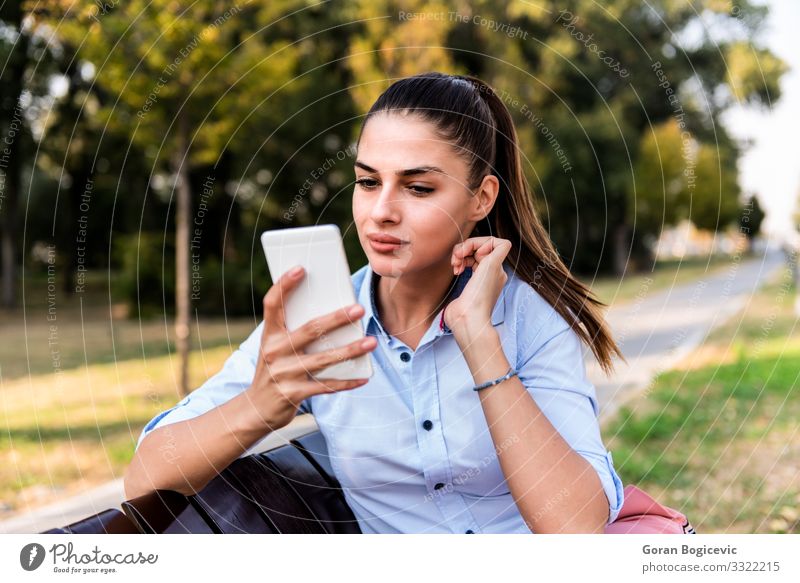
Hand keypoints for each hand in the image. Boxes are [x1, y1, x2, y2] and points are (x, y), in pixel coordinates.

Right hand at [244, 266, 376, 431]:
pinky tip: (364, 377)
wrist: (255, 410)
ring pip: (324, 359)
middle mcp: (274, 352)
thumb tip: (332, 312)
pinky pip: (326, 386)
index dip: (284, 285)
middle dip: (337, 318)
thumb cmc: (273, 370)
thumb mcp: (276, 348)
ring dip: (350, 350)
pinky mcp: (294, 394)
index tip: (301, 268)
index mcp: (269, 336)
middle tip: (359, 309)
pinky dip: (347, 382)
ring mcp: (284, 374)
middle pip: (310, 330)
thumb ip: (294, 331)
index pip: (272, 304)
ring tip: (371, 342)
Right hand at [444, 236, 511, 335]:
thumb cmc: (479, 295)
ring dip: (460, 256)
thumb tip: (492, 242)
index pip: (492, 243)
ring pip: (469, 256)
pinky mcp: (466, 285)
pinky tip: (455, 270)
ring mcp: (478, 279)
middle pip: (478, 248)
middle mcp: (490, 273)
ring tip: (454, 264)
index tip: (475, 253)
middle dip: (466, 248)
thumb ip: (498, 248)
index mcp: (498, 268)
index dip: (480, 243)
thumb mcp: (492, 265)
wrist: (467, 319)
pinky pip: (463, 265)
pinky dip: (458, 264)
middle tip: (457, 256)